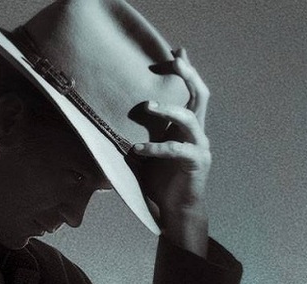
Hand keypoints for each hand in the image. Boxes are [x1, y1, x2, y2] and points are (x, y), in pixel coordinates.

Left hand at [131, 47, 210, 255]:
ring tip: (148, 106)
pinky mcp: (196, 163)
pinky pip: (176, 150)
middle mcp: (196, 132)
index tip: (174, 51)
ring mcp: (199, 146)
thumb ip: (138, 132)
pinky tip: (137, 149)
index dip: (185, 71)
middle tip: (174, 60)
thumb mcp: (145, 150)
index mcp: (186, 126)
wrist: (173, 210)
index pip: (190, 91)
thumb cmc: (158, 180)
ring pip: (189, 118)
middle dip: (188, 75)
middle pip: (200, 95)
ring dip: (169, 109)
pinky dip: (156, 148)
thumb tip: (107, 116)